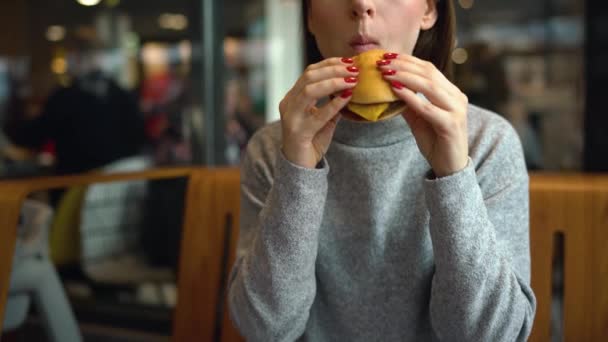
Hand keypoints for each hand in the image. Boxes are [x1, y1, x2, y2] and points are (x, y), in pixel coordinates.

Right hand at [279, 57, 358, 168]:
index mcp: (292, 98)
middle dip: (333, 69)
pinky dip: (334, 104)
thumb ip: (333, 104)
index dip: (330, 64)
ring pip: (310, 90)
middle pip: (309, 76)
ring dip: (334, 82)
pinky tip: (347, 97)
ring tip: (352, 80)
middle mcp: (288, 104)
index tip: (349, 61)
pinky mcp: (298, 132)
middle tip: (354, 69)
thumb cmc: (311, 142)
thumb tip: (351, 88)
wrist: (298, 167)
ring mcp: (291, 117)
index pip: (309, 72)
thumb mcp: (323, 119)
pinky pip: (318, 114)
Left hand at [378, 53, 468, 176]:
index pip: (429, 69)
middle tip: (383, 61)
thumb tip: (388, 88)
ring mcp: (456, 110)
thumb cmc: (436, 142)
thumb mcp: (418, 119)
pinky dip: (411, 97)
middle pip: (429, 73)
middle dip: (404, 65)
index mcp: (451, 92)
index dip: (408, 61)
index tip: (387, 56)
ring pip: (430, 86)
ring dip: (405, 77)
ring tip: (386, 73)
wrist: (450, 167)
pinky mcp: (451, 124)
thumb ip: (408, 103)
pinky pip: (428, 107)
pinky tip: (396, 91)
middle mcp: (457, 97)